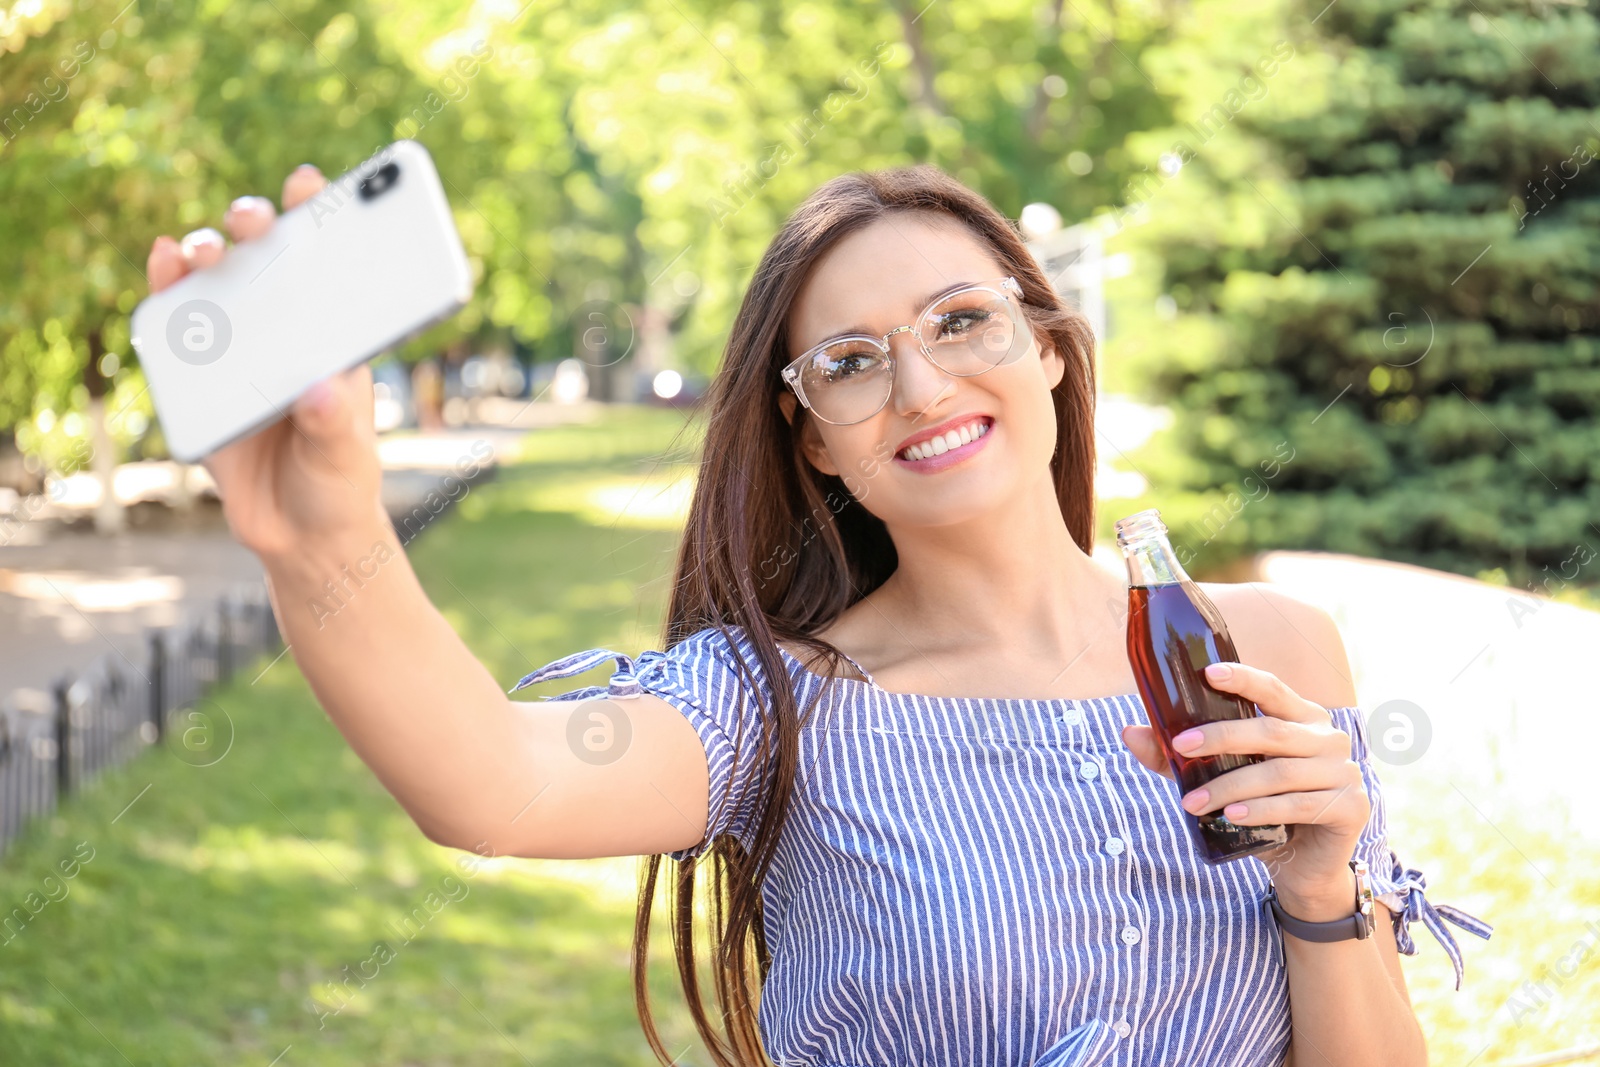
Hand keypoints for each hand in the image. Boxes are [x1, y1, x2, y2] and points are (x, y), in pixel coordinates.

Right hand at [146, 165, 384, 562]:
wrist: (298, 535)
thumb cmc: (338, 482)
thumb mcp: (345, 456)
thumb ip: (334, 425)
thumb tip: (320, 390)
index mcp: (337, 335)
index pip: (333, 262)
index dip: (322, 214)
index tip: (309, 184)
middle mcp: (288, 326)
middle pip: (270, 258)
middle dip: (258, 225)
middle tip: (254, 222)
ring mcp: (242, 345)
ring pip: (219, 281)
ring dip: (207, 253)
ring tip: (201, 251)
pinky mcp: (200, 374)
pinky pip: (178, 323)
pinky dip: (166, 289)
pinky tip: (163, 266)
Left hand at [1119, 661, 1369, 918]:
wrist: (1301, 866)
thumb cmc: (1260, 811)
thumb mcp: (1218, 779)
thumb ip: (1178, 757)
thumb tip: (1129, 732)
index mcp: (1302, 718)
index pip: (1273, 688)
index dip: (1243, 679)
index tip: (1206, 673)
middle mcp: (1328, 738)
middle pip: (1270, 731)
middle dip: (1220, 737)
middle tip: (1179, 747)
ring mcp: (1345, 771)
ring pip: (1279, 772)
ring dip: (1230, 785)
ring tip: (1192, 802)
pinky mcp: (1351, 807)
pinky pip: (1299, 804)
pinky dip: (1261, 810)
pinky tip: (1232, 816)